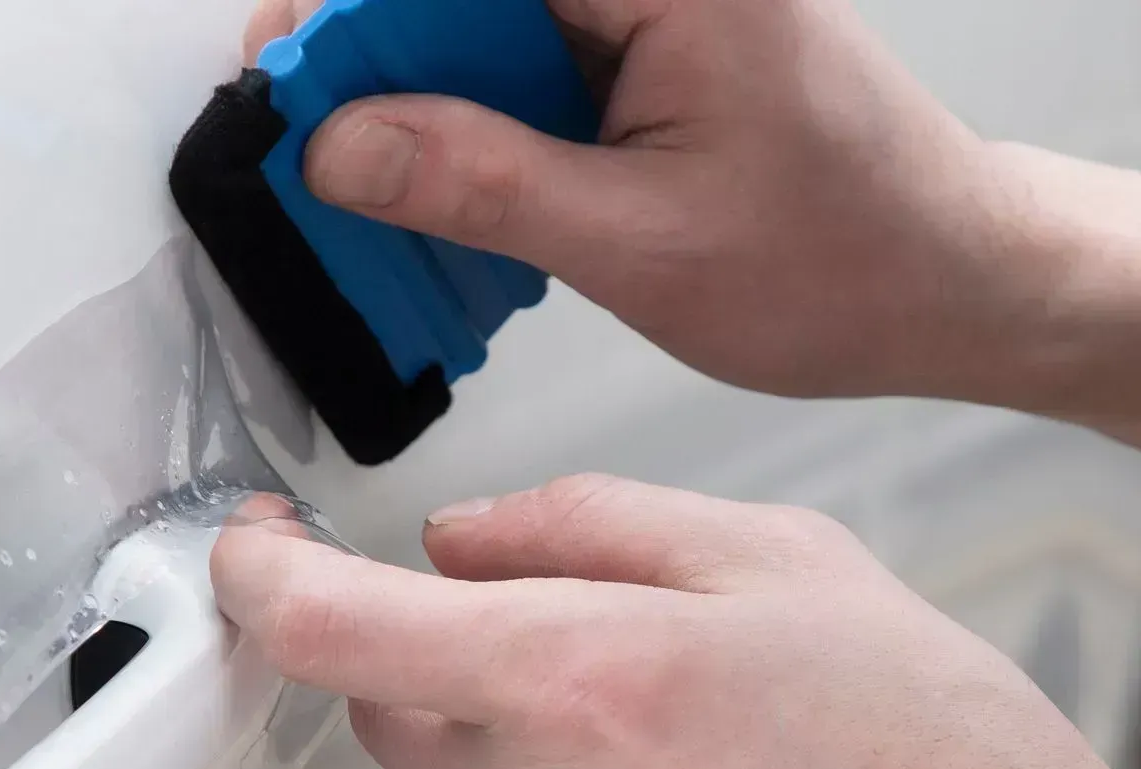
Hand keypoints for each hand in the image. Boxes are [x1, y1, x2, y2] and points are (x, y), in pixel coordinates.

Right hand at [242, 0, 1140, 433]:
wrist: (943, 283)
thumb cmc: (847, 256)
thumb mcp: (638, 241)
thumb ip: (478, 183)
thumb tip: (342, 145)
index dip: (359, 12)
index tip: (284, 74)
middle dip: (375, 64)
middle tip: (313, 149)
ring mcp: (650, 7)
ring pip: (479, 27)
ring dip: (417, 106)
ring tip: (372, 188)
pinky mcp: (640, 48)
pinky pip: (517, 66)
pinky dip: (468, 129)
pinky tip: (445, 190)